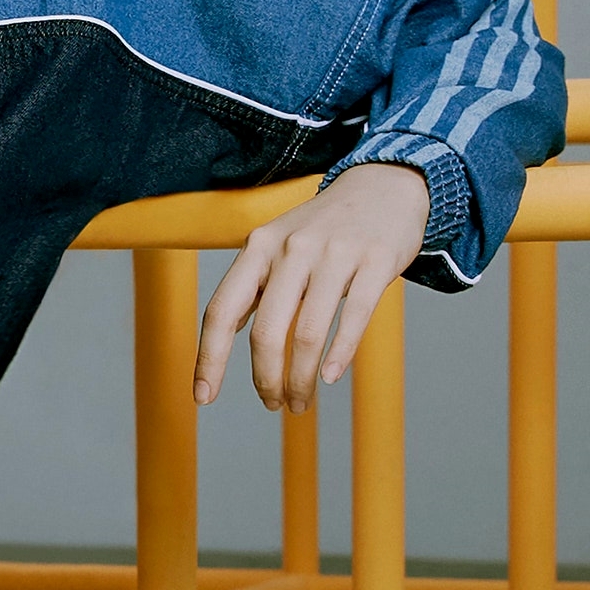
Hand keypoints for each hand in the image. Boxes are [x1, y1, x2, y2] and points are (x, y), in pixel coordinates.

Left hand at [193, 162, 427, 413]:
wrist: (385, 184)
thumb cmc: (325, 227)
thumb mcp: (277, 243)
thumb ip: (254, 284)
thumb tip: (224, 330)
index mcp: (258, 247)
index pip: (220, 311)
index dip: (209, 359)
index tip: (203, 397)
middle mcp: (291, 249)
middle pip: (265, 332)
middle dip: (265, 379)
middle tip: (274, 404)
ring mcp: (334, 253)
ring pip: (307, 333)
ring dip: (300, 379)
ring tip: (300, 402)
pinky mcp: (376, 260)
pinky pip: (353, 317)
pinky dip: (338, 355)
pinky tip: (329, 377)